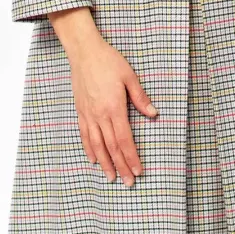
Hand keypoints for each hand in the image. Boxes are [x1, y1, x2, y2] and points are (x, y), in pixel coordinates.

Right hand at [69, 39, 158, 186]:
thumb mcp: (129, 76)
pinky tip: (94, 159)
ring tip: (112, 177)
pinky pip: (85, 135)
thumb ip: (140, 97)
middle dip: (121, 166)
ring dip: (105, 163)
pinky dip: (89, 149)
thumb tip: (154, 114)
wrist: (84, 51)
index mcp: (114, 107)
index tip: (138, 170)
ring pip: (97, 145)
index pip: (124, 139)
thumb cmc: (109, 61)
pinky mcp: (80, 111)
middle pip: (111, 147)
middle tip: (128, 182)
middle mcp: (99, 115)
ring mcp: (88, 114)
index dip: (131, 157)